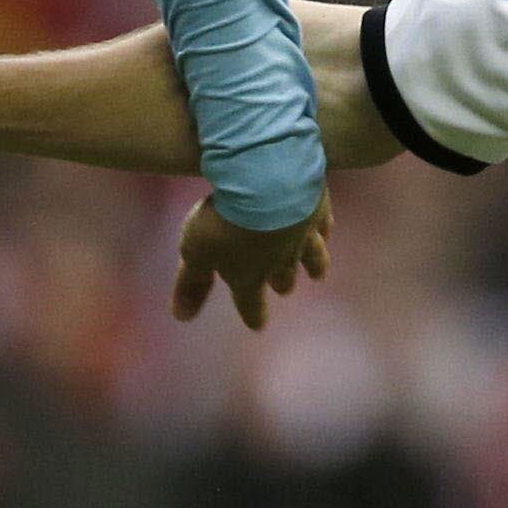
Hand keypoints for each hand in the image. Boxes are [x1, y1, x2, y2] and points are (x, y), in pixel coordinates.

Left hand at [171, 193, 329, 328]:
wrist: (267, 182)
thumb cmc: (225, 222)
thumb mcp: (197, 253)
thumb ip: (191, 284)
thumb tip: (181, 317)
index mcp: (250, 276)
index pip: (251, 304)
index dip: (253, 315)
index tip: (258, 325)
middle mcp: (280, 261)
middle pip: (284, 278)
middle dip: (282, 284)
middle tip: (281, 287)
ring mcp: (302, 236)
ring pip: (313, 256)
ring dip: (314, 265)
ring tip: (318, 273)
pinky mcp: (318, 209)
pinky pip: (323, 225)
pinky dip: (323, 230)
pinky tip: (325, 230)